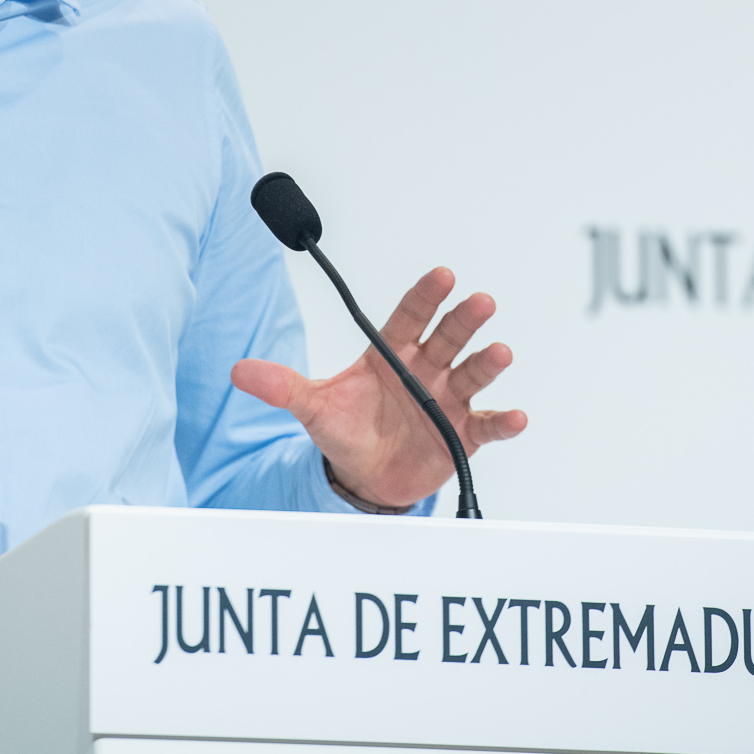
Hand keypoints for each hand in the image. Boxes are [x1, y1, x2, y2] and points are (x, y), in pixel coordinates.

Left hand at [230, 267, 527, 509]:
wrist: (364, 478)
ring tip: (498, 353)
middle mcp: (425, 370)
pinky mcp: (462, 434)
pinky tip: (513, 415)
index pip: (410, 317)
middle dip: (463, 320)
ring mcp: (447, 400)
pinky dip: (503, 422)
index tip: (442, 275)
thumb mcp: (312, 406)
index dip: (426, 296)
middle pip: (448, 338)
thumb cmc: (347, 430)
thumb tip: (240, 372)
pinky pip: (487, 426)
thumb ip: (281, 386)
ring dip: (487, 363)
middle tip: (478, 302)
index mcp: (391, 354)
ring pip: (471, 374)